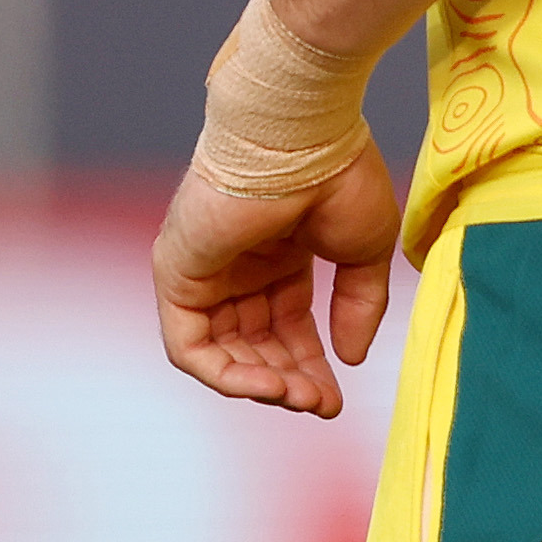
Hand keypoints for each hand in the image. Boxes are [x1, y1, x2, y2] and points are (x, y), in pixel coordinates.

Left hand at [153, 136, 401, 416]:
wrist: (303, 137)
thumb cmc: (339, 176)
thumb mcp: (364, 252)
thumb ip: (359, 307)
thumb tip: (352, 359)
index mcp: (279, 252)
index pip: (287, 325)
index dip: (310, 364)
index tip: (335, 399)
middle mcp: (237, 263)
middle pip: (256, 343)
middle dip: (289, 379)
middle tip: (320, 405)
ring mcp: (204, 269)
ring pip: (223, 351)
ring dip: (261, 382)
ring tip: (301, 397)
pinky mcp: (177, 274)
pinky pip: (189, 346)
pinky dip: (225, 374)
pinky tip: (269, 384)